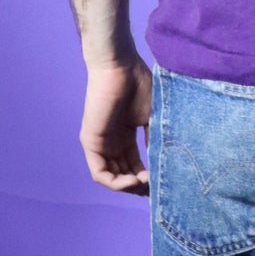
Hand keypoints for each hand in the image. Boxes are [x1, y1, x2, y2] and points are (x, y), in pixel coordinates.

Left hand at [82, 55, 152, 193]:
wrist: (121, 67)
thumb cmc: (139, 85)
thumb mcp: (153, 118)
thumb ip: (155, 141)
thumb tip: (164, 166)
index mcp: (125, 136)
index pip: (135, 166)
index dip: (148, 179)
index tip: (163, 183)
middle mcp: (112, 142)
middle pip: (124, 175)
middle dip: (140, 186)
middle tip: (156, 189)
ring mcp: (100, 143)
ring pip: (113, 178)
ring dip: (130, 187)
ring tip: (147, 184)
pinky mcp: (90, 142)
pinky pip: (100, 174)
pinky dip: (117, 183)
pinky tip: (135, 181)